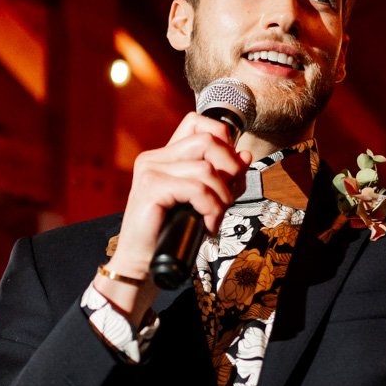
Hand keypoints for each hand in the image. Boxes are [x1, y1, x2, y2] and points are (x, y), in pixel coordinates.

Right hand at [97, 113, 249, 316]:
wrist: (142, 263)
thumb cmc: (171, 234)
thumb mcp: (203, 201)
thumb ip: (221, 178)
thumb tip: (244, 155)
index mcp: (164, 156)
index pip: (197, 122)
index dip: (222, 138)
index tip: (229, 168)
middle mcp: (154, 158)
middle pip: (207, 140)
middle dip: (230, 169)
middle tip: (227, 198)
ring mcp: (150, 171)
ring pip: (206, 168)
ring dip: (221, 196)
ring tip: (215, 216)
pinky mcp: (151, 188)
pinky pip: (197, 188)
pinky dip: (210, 208)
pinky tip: (207, 224)